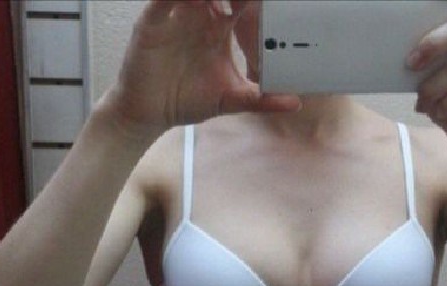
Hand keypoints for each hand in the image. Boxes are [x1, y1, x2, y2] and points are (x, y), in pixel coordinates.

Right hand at [100, 1, 300, 139]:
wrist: (152, 113)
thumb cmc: (189, 100)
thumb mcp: (231, 99)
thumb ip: (261, 99)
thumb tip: (295, 103)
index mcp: (220, 29)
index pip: (242, 3)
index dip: (256, 1)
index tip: (280, 1)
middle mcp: (199, 18)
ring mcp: (175, 18)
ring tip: (222, 3)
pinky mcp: (152, 24)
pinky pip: (161, 2)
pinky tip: (186, 1)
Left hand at [409, 13, 446, 160]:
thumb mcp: (437, 82)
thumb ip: (430, 64)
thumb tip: (406, 57)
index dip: (446, 23)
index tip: (415, 48)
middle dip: (436, 44)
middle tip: (411, 64)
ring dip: (433, 88)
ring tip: (423, 103)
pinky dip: (444, 105)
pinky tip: (438, 114)